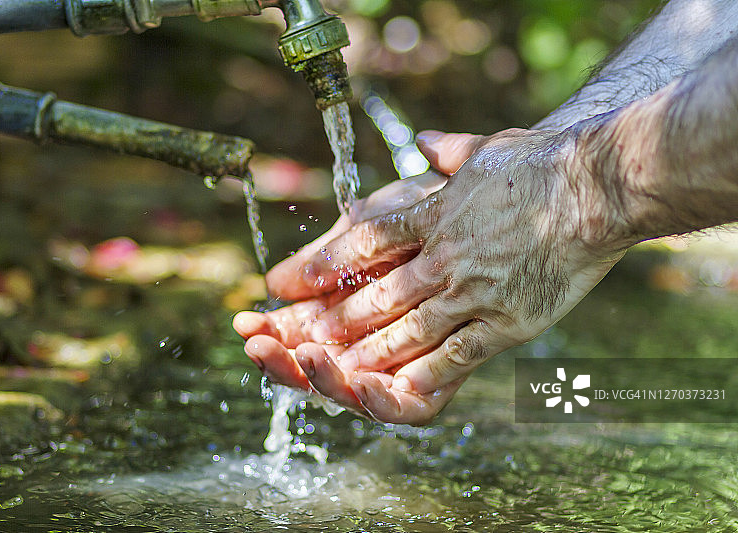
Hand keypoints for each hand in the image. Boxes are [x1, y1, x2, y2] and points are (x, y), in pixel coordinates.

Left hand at [235, 128, 627, 424]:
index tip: (288, 281)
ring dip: (367, 350)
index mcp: (434, 214)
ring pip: (407, 330)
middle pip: (378, 294)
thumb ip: (450, 151)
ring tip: (333, 367)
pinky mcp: (506, 323)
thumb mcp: (489, 147)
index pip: (365, 242)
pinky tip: (394, 389)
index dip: (323, 264)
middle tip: (300, 336)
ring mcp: (473, 292)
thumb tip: (425, 141)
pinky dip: (422, 374)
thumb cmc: (547, 164)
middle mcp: (444, 257)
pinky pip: (455, 356)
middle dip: (336, 318)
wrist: (598, 188)